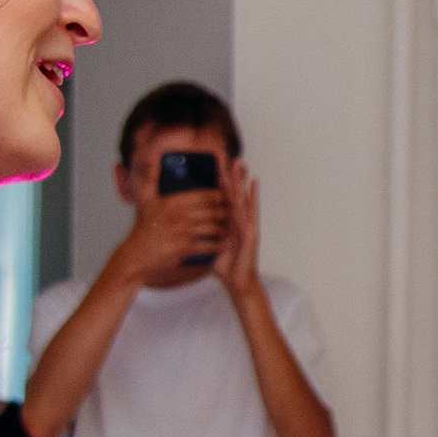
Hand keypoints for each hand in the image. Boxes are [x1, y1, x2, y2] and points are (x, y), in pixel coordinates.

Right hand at [111, 188, 227, 285]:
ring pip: (213, 228)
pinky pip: (208, 245)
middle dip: (225, 212)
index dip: (218, 196)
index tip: (225, 197)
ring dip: (224, 229)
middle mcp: (178, 215)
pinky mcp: (185, 248)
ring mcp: (182, 232)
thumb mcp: (144, 201)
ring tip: (230, 228)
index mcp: (172, 201)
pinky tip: (223, 244)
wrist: (138, 254)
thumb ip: (150, 179)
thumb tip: (153, 161)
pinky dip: (218, 245)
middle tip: (233, 213)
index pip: (203, 195)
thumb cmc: (144, 227)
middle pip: (212, 211)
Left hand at [212, 159, 262, 299]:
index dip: (217, 180)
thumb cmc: (226, 266)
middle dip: (228, 173)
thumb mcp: (208, 246)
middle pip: (232, 192)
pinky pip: (252, 210)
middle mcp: (237, 220)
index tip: (211, 164)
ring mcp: (246, 224)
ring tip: (238, 162)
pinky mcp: (251, 230)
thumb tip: (183, 228)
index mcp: (226, 222)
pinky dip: (253, 196)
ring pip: (241, 197)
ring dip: (240, 179)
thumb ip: (201, 235)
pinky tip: (254, 183)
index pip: (221, 197)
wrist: (238, 282)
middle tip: (223, 154)